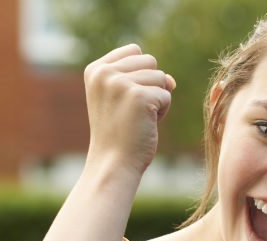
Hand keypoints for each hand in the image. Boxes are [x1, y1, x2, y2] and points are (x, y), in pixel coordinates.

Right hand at [83, 44, 175, 176]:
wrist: (113, 163)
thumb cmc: (119, 134)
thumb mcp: (122, 99)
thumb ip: (141, 78)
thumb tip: (170, 80)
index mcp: (95, 69)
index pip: (135, 51)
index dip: (140, 75)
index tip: (125, 100)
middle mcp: (105, 72)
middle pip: (150, 62)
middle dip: (150, 86)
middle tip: (132, 112)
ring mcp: (121, 83)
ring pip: (161, 78)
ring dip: (157, 100)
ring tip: (137, 119)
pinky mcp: (139, 96)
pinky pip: (167, 95)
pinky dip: (162, 112)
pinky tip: (145, 125)